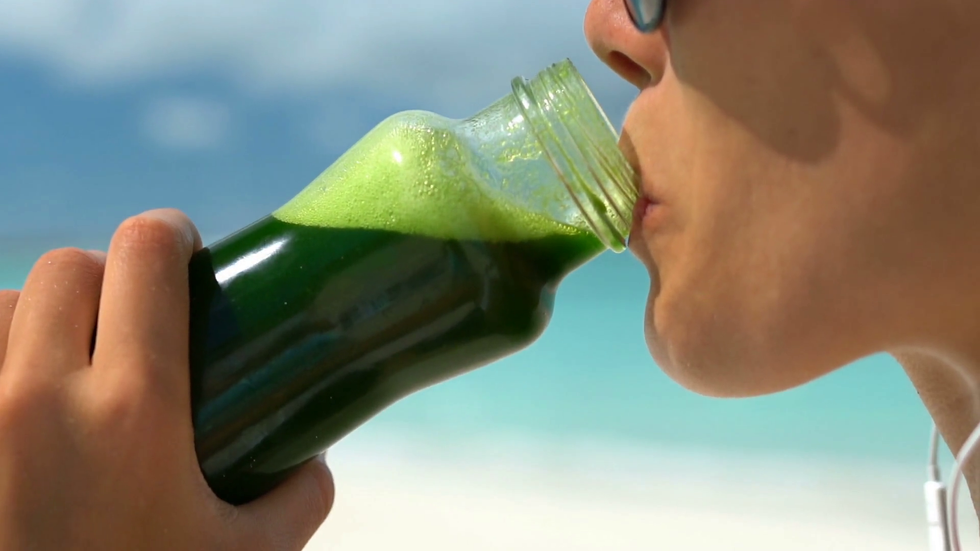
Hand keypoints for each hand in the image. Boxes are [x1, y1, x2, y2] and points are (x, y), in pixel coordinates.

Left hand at [0, 209, 334, 549]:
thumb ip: (297, 502)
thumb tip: (316, 463)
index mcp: (132, 410)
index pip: (144, 257)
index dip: (169, 234)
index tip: (184, 248)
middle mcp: (39, 395)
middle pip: (71, 267)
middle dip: (111, 278)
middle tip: (136, 319)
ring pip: (1, 303)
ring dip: (39, 314)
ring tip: (68, 358)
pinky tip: (18, 392)